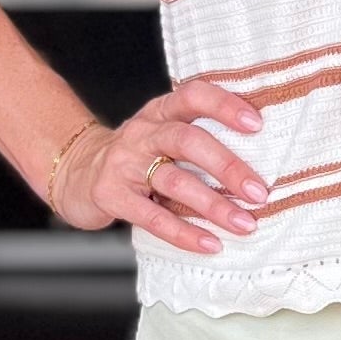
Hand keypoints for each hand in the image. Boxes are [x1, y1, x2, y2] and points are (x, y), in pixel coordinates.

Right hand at [53, 75, 270, 254]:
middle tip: (259, 192)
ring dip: (214, 206)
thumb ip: (199, 137)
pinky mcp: (111, 195)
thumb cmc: (138, 157)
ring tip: (244, 224)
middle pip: (188, 140)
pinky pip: (153, 217)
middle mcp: (142, 132)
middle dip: (228, 167)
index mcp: (161, 111)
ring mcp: (124, 163)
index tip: (257, 125)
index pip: (194, 95)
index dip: (225, 106)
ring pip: (174, 182)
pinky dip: (185, 233)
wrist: (76, 173)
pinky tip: (210, 244)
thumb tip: (264, 157)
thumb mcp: (162, 135)